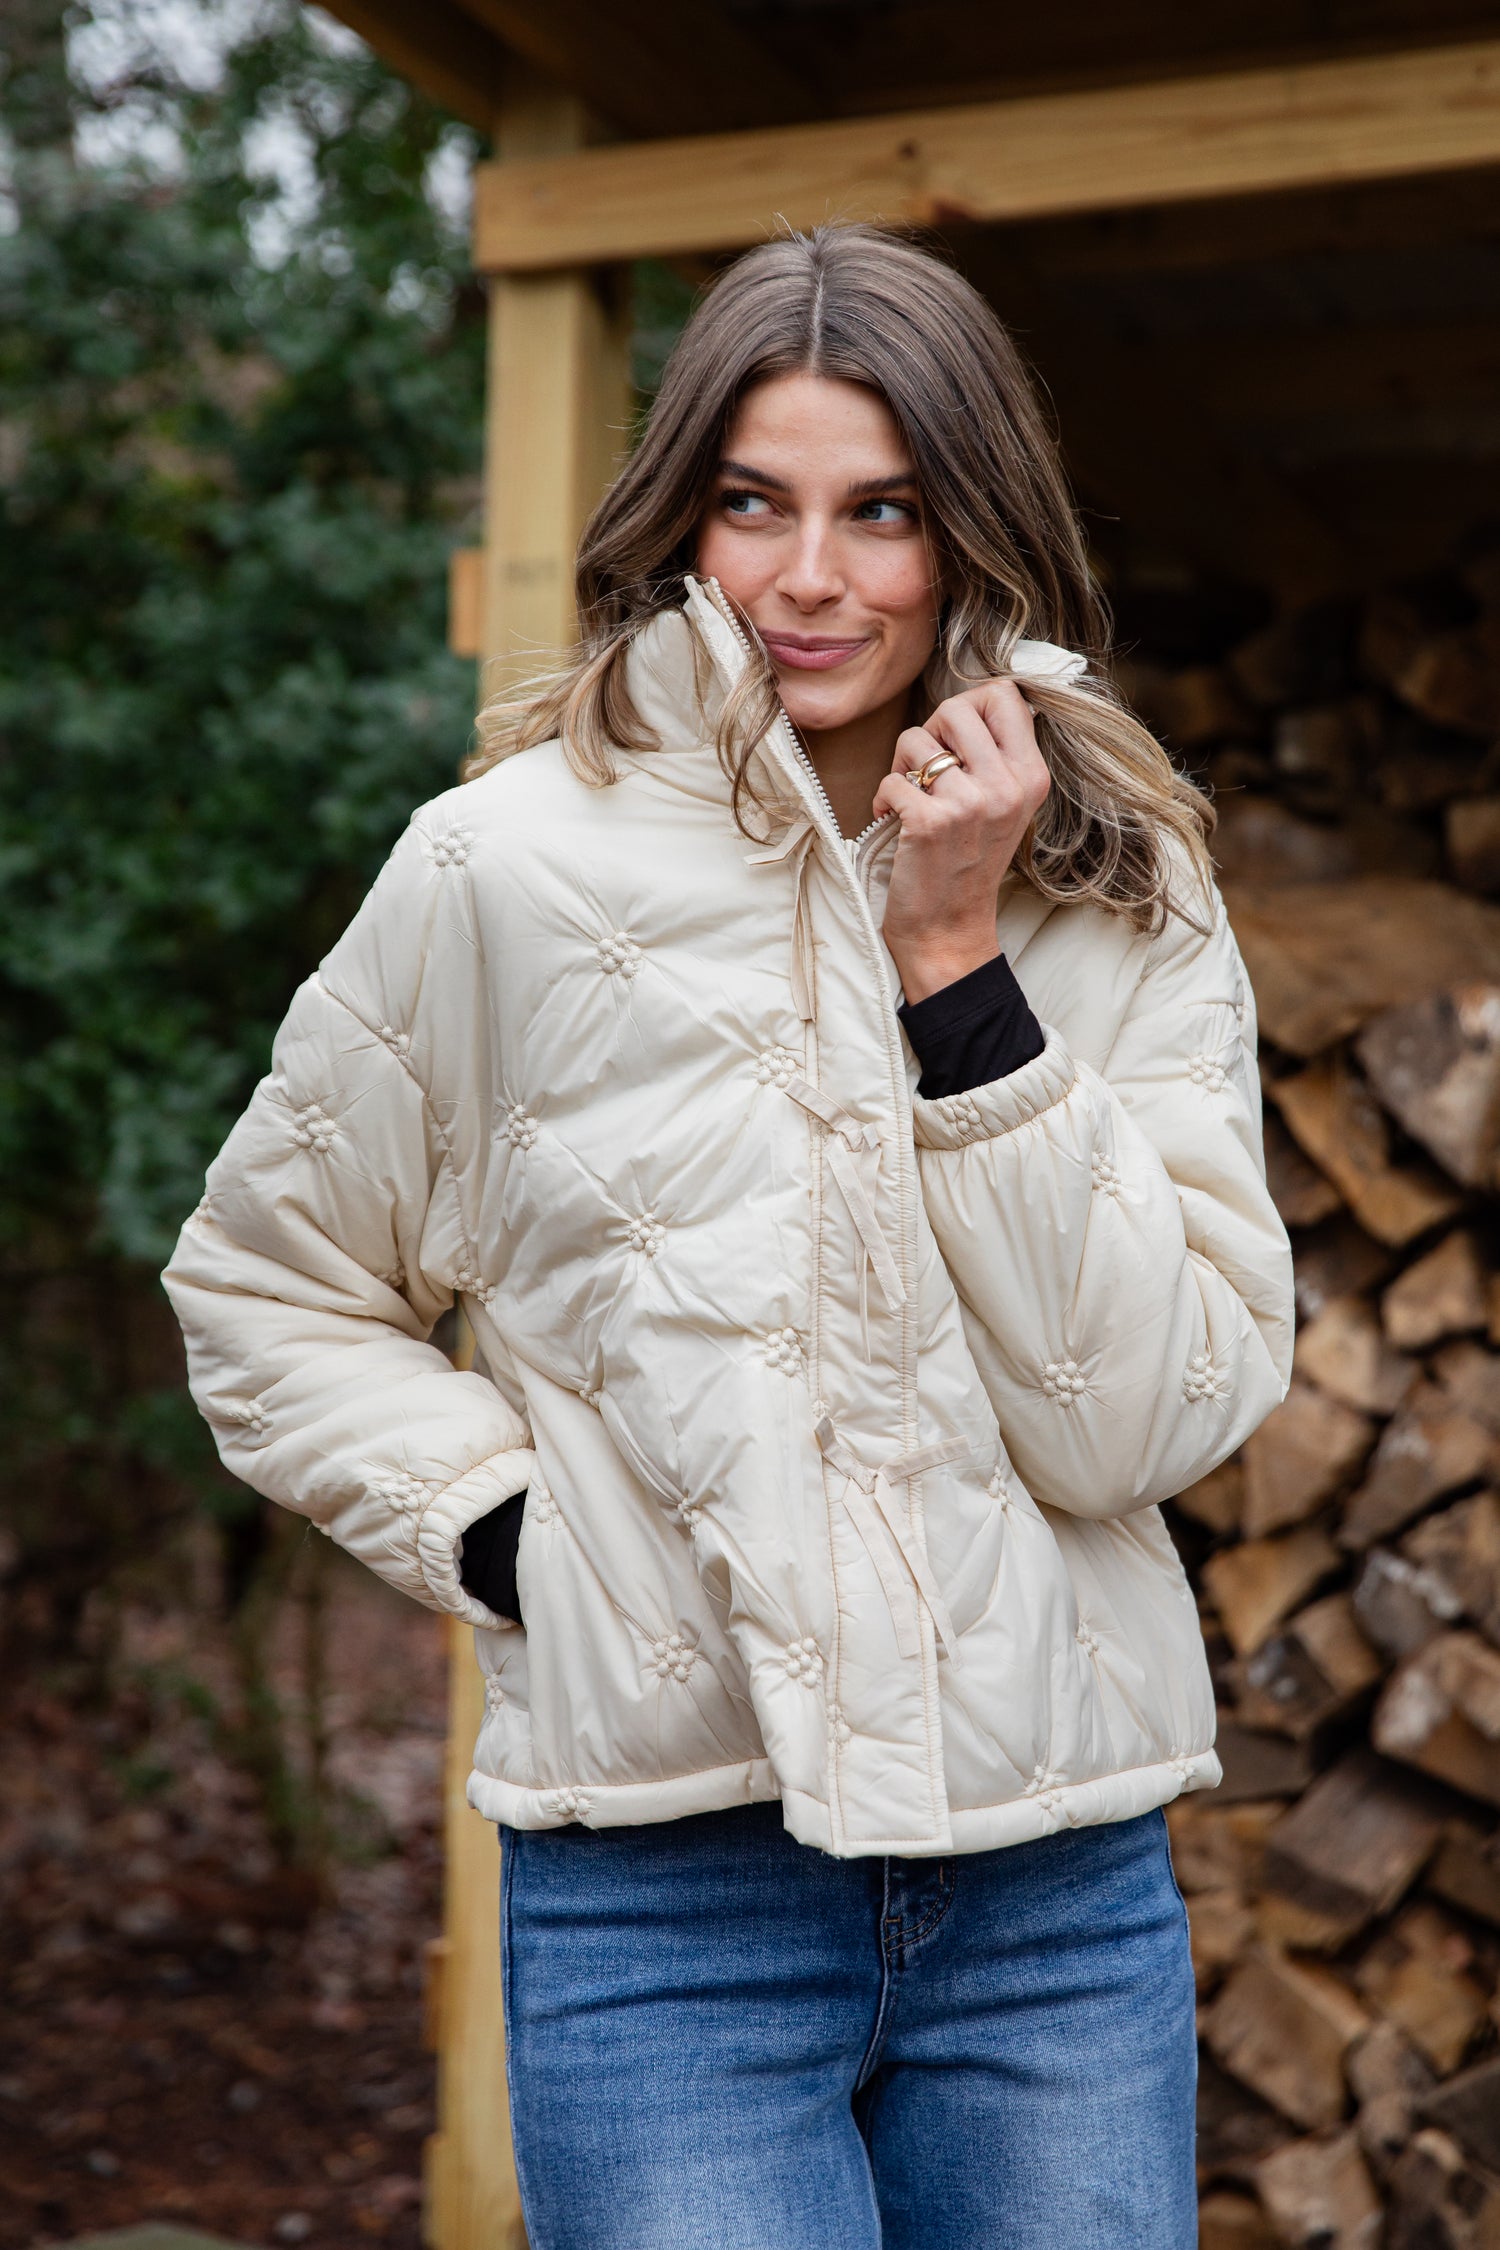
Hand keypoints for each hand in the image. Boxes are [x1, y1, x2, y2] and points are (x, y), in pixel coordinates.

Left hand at [872, 681, 1049, 1002]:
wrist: (948, 929)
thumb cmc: (967, 862)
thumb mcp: (1005, 805)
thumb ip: (998, 755)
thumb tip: (981, 697)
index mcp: (1031, 776)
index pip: (1005, 695)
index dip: (969, 707)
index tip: (957, 742)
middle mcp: (1007, 787)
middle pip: (956, 707)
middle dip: (930, 732)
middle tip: (927, 770)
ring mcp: (970, 805)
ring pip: (915, 738)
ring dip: (901, 765)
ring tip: (911, 796)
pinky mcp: (929, 823)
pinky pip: (890, 779)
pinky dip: (883, 799)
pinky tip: (894, 822)